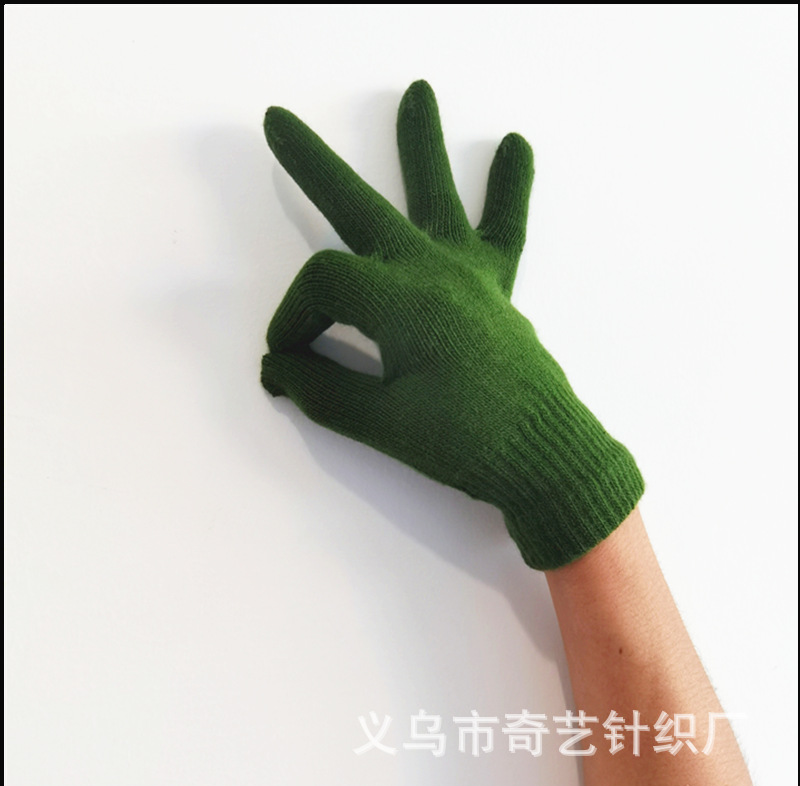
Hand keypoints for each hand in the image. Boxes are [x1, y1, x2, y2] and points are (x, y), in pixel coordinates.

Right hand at [261, 80, 642, 568]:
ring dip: (421, 144)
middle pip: (357, 206)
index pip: (322, 285)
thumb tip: (278, 367)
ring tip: (419, 93)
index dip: (291, 317)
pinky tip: (516, 146)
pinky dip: (508, 190)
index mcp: (401, 301)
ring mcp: (467, 274)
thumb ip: (322, 390)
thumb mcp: (382, 424)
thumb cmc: (466, 442)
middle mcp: (431, 271)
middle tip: (277, 121)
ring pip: (436, 196)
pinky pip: (503, 229)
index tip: (285, 356)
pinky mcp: (494, 287)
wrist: (543, 455)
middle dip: (311, 165)